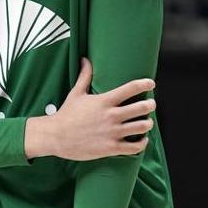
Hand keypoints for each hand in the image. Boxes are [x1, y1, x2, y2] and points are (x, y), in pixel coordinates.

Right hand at [25, 57, 155, 160]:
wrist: (56, 136)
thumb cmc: (66, 114)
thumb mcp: (76, 93)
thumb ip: (85, 76)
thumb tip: (85, 59)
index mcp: (104, 101)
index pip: (130, 88)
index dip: (144, 84)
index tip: (151, 83)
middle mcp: (111, 116)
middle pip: (141, 108)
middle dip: (150, 105)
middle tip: (151, 104)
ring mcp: (112, 132)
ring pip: (142, 127)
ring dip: (148, 124)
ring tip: (147, 122)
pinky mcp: (111, 148)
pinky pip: (135, 147)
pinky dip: (142, 143)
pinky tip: (142, 139)